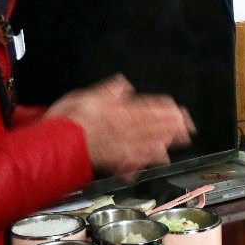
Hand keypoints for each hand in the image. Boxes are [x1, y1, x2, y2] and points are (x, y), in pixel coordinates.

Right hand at [44, 75, 195, 176]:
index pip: (145, 107)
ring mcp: (119, 144)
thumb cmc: (66, 120)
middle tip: (188, 125)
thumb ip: (106, 91)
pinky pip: (135, 157)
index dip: (163, 108)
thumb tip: (121, 85)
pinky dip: (148, 157)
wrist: (56, 144)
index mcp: (116, 110)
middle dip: (171, 125)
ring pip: (147, 140)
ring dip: (165, 139)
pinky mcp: (113, 159)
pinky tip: (158, 156)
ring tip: (180, 139)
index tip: (177, 109)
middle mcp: (121, 127)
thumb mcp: (83, 96)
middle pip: (151, 124)